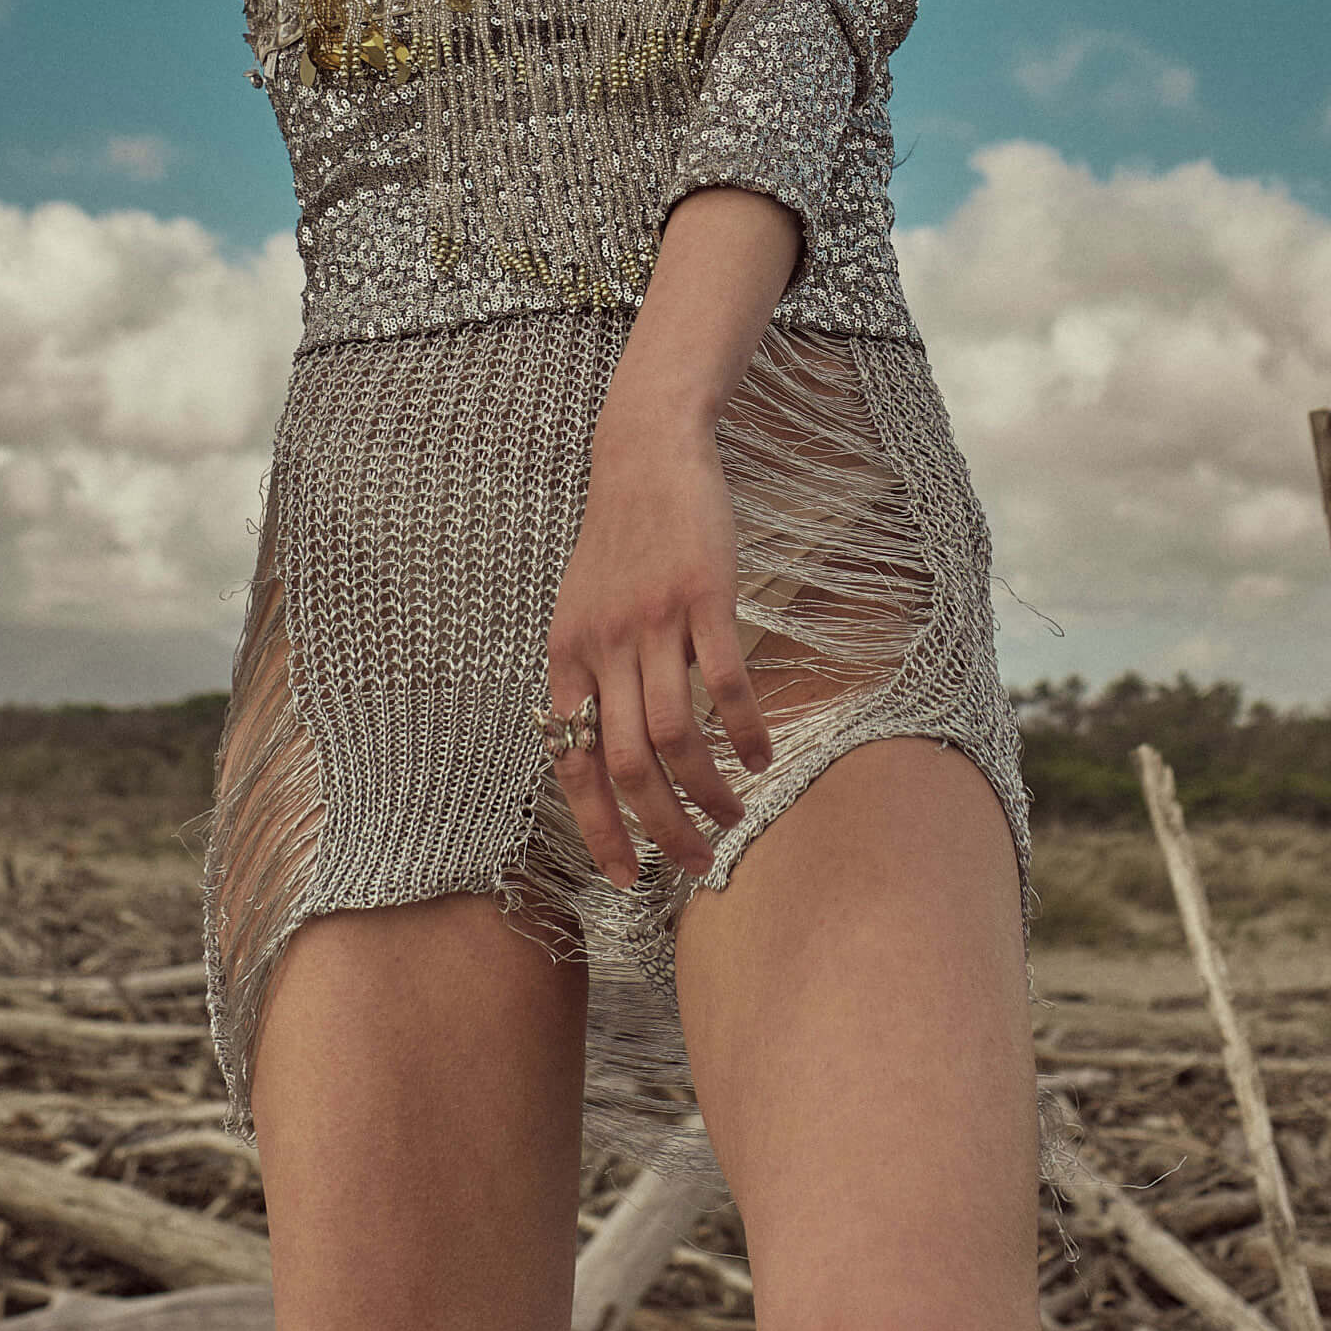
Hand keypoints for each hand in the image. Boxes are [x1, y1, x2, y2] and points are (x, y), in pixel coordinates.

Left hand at [543, 382, 774, 890]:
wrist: (646, 454)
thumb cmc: (620, 539)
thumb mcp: (582, 609)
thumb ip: (590, 673)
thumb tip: (601, 749)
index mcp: (568, 656)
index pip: (572, 763)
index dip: (597, 827)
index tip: (622, 877)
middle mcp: (604, 646)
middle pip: (626, 764)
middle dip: (660, 828)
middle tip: (693, 863)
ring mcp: (654, 622)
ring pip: (675, 734)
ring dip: (707, 790)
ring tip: (735, 815)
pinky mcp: (703, 596)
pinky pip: (726, 683)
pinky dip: (746, 731)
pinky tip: (762, 756)